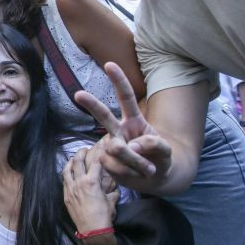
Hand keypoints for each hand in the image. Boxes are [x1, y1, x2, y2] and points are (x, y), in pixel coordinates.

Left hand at [62, 147, 116, 233]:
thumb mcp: (112, 201)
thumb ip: (112, 191)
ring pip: (67, 170)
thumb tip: (114, 188)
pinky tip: (69, 174)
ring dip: (70, 162)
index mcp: (92, 181)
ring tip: (73, 158)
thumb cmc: (104, 215)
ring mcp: (71, 189)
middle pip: (77, 161)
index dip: (98, 152)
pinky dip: (67, 174)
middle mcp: (79, 182)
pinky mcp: (66, 196)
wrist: (92, 230)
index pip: (95, 162)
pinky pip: (64, 181)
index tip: (100, 146)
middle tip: (85, 149)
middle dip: (81, 152)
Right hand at [74, 62, 171, 187]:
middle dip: (91, 104)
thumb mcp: (165, 150)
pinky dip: (131, 173)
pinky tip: (137, 174)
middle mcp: (119, 130)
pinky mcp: (108, 163)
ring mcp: (112, 146)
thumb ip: (152, 145)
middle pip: (104, 115)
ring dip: (135, 162)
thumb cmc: (160, 158)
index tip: (109, 64)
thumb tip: (128, 147)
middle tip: (78, 94)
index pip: (125, 97)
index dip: (119, 81)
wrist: (155, 179)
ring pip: (116, 150)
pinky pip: (116, 167)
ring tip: (148, 169)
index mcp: (134, 120)